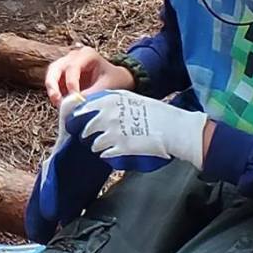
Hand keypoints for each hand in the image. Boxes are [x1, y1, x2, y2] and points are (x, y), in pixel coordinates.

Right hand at [45, 46, 134, 108]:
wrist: (116, 79)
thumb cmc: (114, 79)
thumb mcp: (107, 85)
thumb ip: (93, 93)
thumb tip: (78, 104)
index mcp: (87, 54)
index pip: (72, 67)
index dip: (71, 83)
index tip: (76, 99)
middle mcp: (73, 57)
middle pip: (55, 68)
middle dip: (53, 84)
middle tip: (56, 100)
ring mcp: (66, 65)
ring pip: (51, 75)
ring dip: (52, 90)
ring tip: (57, 104)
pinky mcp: (62, 76)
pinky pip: (54, 84)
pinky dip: (55, 94)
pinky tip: (61, 105)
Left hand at [77, 90, 209, 168]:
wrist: (174, 129)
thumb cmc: (156, 112)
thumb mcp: (131, 98)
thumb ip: (112, 101)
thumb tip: (96, 107)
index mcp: (111, 101)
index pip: (83, 109)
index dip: (78, 116)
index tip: (79, 120)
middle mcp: (108, 116)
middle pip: (85, 128)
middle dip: (86, 133)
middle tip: (90, 136)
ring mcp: (113, 133)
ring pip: (93, 143)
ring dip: (96, 145)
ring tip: (102, 146)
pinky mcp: (120, 149)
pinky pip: (105, 154)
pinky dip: (106, 154)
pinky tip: (112, 152)